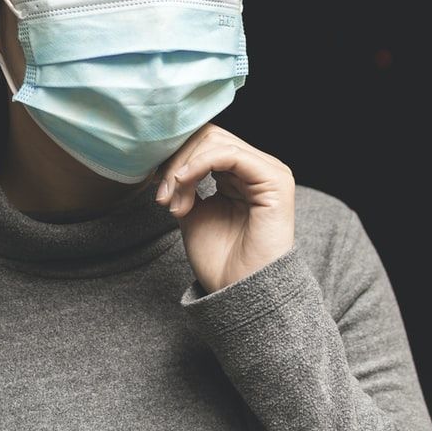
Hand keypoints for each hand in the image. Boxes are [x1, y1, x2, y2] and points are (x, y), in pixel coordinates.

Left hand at [154, 123, 295, 293]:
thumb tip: (167, 163)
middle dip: (176, 162)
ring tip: (174, 203)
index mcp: (241, 174)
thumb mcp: (192, 213)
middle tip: (162, 197)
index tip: (156, 191)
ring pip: (215, 142)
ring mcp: (268, 171)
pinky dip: (198, 165)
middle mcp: (257, 167)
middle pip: (208, 137)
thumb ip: (184, 184)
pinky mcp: (274, 179)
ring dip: (183, 168)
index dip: (175, 159)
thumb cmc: (221, 260)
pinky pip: (229, 154)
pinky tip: (184, 185)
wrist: (240, 293)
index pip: (204, 143)